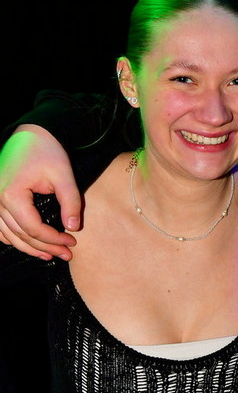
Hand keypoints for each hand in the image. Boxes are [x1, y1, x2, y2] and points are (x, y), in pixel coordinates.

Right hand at [0, 125, 79, 259]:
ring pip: (8, 235)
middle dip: (45, 247)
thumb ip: (70, 201)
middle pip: (20, 235)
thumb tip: (73, 228)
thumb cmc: (47, 152)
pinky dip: (12, 238)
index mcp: (11, 194)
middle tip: (67, 254)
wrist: (30, 136)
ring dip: (29, 248)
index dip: (53, 239)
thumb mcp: (64, 175)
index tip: (72, 242)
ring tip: (51, 255)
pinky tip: (28, 245)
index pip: (33, 228)